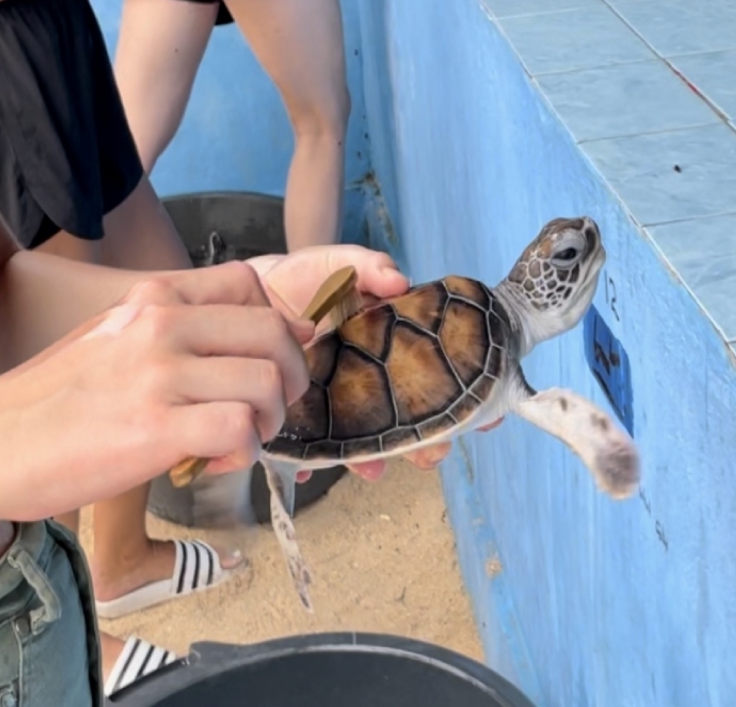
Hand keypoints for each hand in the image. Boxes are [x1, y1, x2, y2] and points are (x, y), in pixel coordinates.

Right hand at [0, 262, 311, 526]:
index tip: (269, 362)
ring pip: (268, 382)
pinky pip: (240, 429)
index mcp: (154, 298)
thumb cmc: (59, 398)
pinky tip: (214, 462)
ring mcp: (159, 374)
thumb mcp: (118, 337)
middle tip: (267, 410)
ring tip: (237, 441)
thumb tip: (272, 335)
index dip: (278, 327)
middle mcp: (161, 324)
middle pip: (275, 333)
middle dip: (292, 378)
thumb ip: (185, 328)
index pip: (250, 285)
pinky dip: (243, 453)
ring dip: (268, 422)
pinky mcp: (155, 428)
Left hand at [248, 245, 505, 481]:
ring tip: (373, 468)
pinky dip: (307, 462)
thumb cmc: (306, 279)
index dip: (466, 401)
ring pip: (363, 439)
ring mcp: (337, 401)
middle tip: (433, 454)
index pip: (438, 377)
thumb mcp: (340, 264)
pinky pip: (307, 446)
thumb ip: (369, 266)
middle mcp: (370, 381)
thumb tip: (399, 279)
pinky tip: (306, 471)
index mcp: (391, 349)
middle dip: (425, 443)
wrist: (250, 293)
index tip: (486, 419)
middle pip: (407, 419)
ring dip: (372, 458)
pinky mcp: (300, 413)